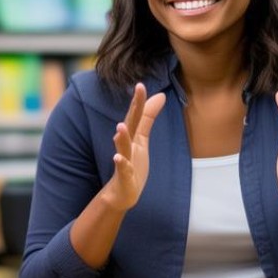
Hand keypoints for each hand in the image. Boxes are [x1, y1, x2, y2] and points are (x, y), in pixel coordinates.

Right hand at [100, 84, 165, 211]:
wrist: (121, 193)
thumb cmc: (132, 164)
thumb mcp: (142, 139)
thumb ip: (147, 118)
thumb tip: (160, 95)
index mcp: (132, 137)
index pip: (135, 116)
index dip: (139, 100)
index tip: (141, 84)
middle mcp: (126, 146)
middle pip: (130, 126)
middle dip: (134, 109)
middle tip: (138, 90)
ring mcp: (124, 162)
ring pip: (122, 148)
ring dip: (121, 137)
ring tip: (120, 126)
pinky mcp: (124, 178)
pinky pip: (122, 170)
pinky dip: (120, 164)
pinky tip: (117, 158)